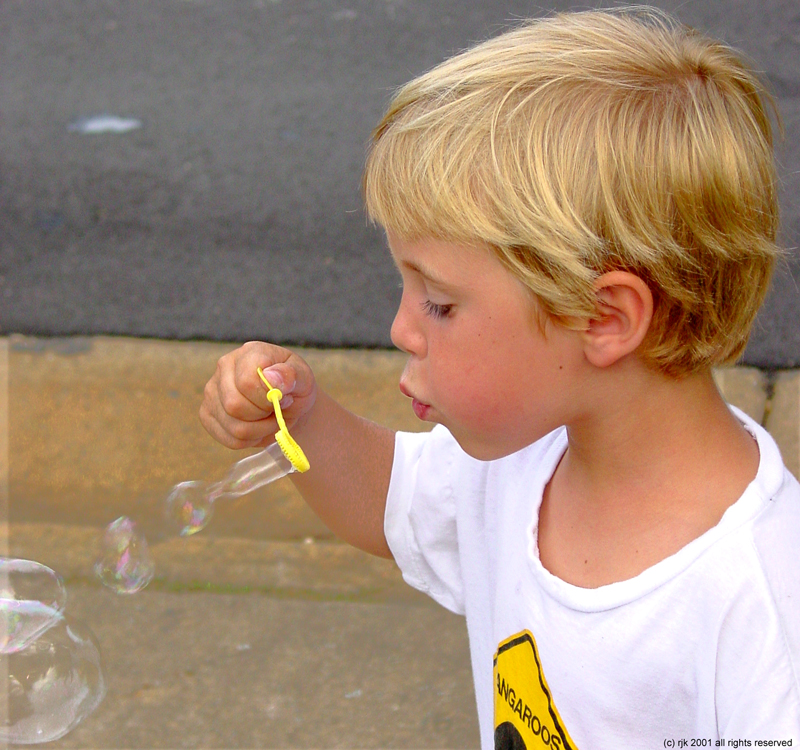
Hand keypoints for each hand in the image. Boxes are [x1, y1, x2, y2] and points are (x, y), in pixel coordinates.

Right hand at [199, 341, 317, 448]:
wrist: (286, 401)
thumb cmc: (294, 387)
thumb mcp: (304, 378)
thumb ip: (292, 375)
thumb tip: (272, 377)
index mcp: (250, 353)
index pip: (247, 381)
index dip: (266, 398)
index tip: (282, 399)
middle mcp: (224, 368)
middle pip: (234, 405)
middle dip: (263, 417)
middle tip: (277, 412)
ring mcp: (212, 391)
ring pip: (234, 427)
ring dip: (260, 431)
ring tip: (270, 419)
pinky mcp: (207, 414)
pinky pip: (229, 439)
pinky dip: (250, 440)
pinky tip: (258, 427)